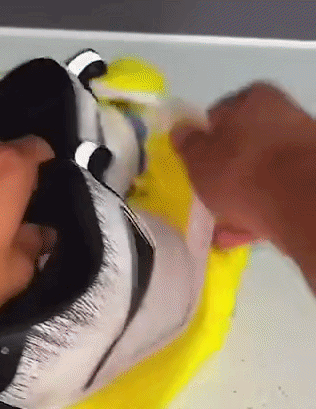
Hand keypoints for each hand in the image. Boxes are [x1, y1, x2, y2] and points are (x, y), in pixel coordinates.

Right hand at [171, 83, 315, 253]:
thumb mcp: (199, 158)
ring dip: (236, 198)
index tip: (192, 165)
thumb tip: (180, 129)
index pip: (217, 116)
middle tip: (204, 196)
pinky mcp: (307, 180)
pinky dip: (253, 213)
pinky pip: (272, 196)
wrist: (298, 202)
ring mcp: (298, 149)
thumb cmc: (240, 170)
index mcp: (253, 99)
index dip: (202, 142)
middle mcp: (281, 115)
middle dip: (221, 173)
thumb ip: (187, 143)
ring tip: (216, 226)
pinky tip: (235, 234)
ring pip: (256, 174)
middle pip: (240, 146)